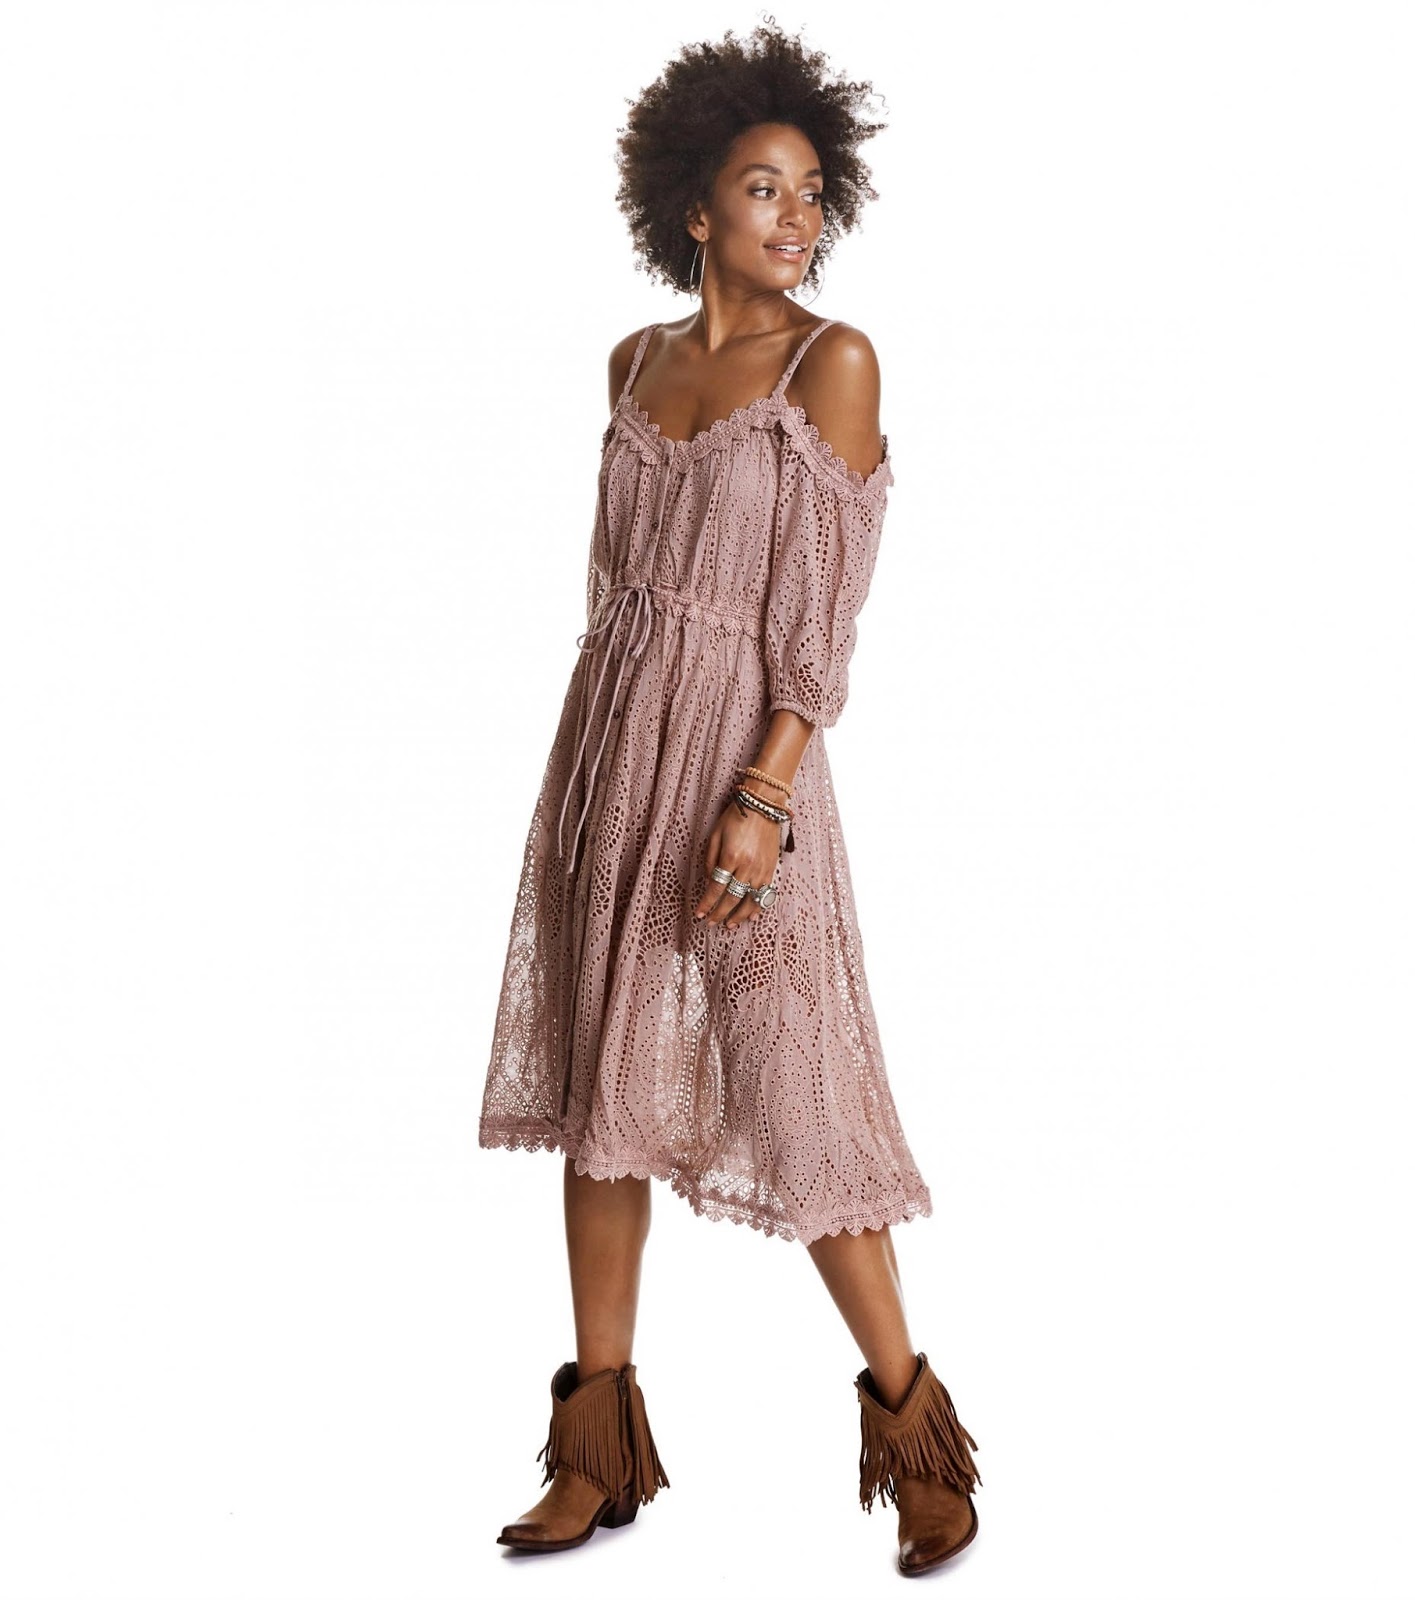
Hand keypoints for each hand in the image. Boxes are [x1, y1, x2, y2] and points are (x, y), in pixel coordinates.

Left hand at [692, 792, 781, 928]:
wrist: (764, 805)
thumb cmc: (736, 817)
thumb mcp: (715, 834)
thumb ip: (710, 859)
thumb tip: (710, 881)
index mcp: (730, 857)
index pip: (716, 888)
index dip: (707, 903)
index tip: (699, 914)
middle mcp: (747, 867)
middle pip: (732, 898)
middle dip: (720, 913)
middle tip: (711, 923)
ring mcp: (762, 870)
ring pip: (750, 901)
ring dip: (739, 916)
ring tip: (729, 925)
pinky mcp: (772, 869)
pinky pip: (765, 894)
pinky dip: (758, 907)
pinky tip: (751, 916)